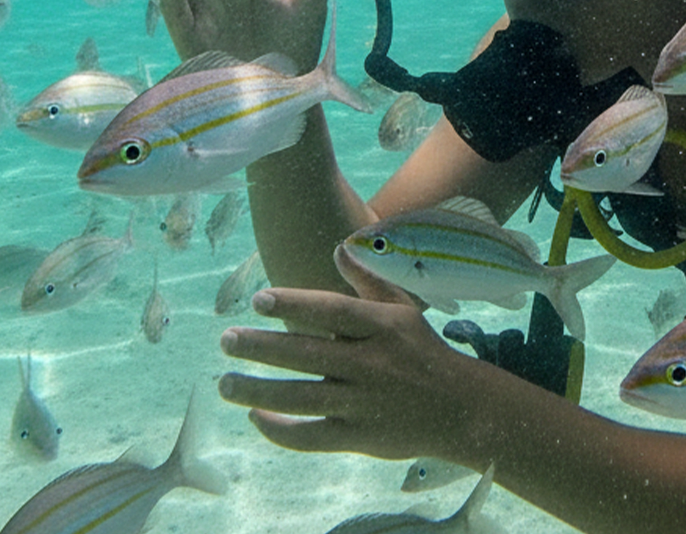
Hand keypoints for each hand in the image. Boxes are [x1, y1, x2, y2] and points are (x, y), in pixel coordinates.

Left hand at [217, 285, 478, 460]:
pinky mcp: (358, 437)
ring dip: (257, 391)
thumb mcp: (404, 310)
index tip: (258, 300)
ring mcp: (364, 403)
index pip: (333, 311)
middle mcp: (373, 364)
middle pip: (308, 354)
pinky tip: (255, 415)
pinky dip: (279, 429)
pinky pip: (310, 436)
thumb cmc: (423, 351)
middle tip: (226, 339)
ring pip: (301, 398)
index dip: (294, 305)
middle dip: (261, 347)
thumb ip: (368, 281)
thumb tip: (338, 247)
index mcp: (383, 328)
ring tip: (224, 384)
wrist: (461, 409)